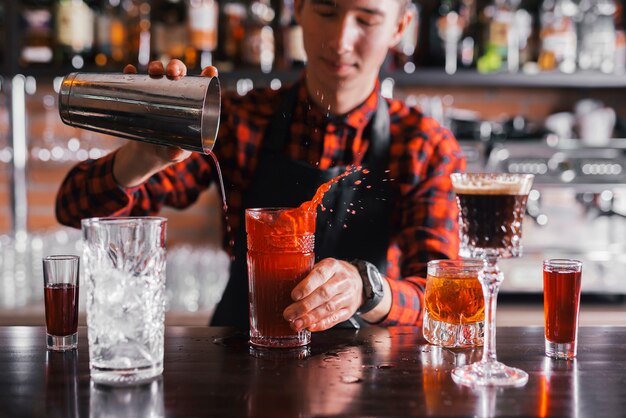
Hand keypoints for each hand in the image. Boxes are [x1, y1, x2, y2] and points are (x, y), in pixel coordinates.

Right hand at [113, 60, 218, 186]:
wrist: (149, 153)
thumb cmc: (171, 150)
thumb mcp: (176, 153)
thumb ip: (177, 153)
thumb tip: (173, 153)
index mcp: (192, 103)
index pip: (203, 84)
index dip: (208, 74)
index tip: (210, 70)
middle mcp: (176, 92)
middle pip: (178, 73)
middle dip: (176, 66)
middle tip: (173, 72)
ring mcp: (157, 92)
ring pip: (158, 73)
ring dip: (156, 66)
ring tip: (154, 71)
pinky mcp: (139, 96)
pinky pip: (135, 81)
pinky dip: (132, 74)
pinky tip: (130, 70)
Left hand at [283, 258, 363, 331]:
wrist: (359, 281)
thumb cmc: (333, 274)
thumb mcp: (323, 267)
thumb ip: (307, 275)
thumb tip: (282, 287)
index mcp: (332, 266)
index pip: (320, 275)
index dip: (307, 286)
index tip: (294, 296)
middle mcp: (342, 281)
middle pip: (323, 294)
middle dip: (304, 306)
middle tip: (288, 314)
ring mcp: (347, 296)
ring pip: (329, 308)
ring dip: (311, 318)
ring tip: (296, 324)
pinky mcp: (349, 311)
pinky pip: (335, 319)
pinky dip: (322, 324)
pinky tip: (310, 327)